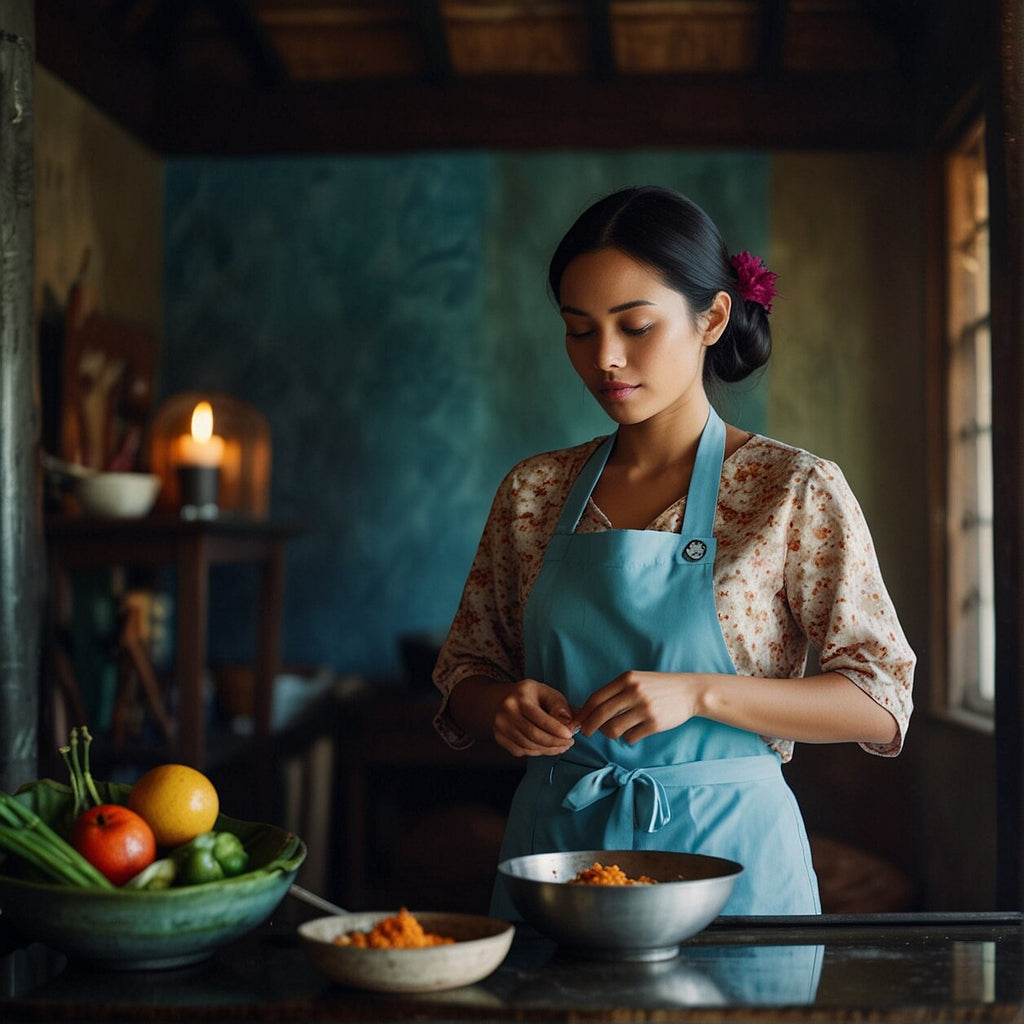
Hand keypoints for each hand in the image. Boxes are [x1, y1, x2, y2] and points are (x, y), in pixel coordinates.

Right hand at [493, 678, 575, 756]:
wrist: (502, 699)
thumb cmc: (530, 696)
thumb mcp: (546, 692)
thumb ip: (559, 705)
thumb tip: (569, 722)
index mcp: (520, 697)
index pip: (539, 718)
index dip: (556, 729)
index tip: (569, 735)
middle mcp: (506, 711)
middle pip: (534, 735)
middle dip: (555, 742)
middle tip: (569, 743)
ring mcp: (500, 726)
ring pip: (528, 746)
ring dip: (548, 749)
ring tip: (561, 746)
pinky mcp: (499, 738)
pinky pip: (521, 751)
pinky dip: (537, 752)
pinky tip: (547, 748)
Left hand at [574, 671, 699, 743]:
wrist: (689, 691)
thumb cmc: (658, 687)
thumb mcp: (636, 680)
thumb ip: (616, 692)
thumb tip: (590, 711)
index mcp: (627, 679)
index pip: (596, 698)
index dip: (583, 712)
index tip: (578, 721)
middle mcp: (634, 692)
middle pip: (600, 714)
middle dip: (589, 726)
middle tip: (586, 733)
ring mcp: (645, 708)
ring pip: (613, 729)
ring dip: (608, 734)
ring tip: (613, 731)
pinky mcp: (655, 724)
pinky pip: (630, 737)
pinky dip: (627, 737)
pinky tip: (633, 731)